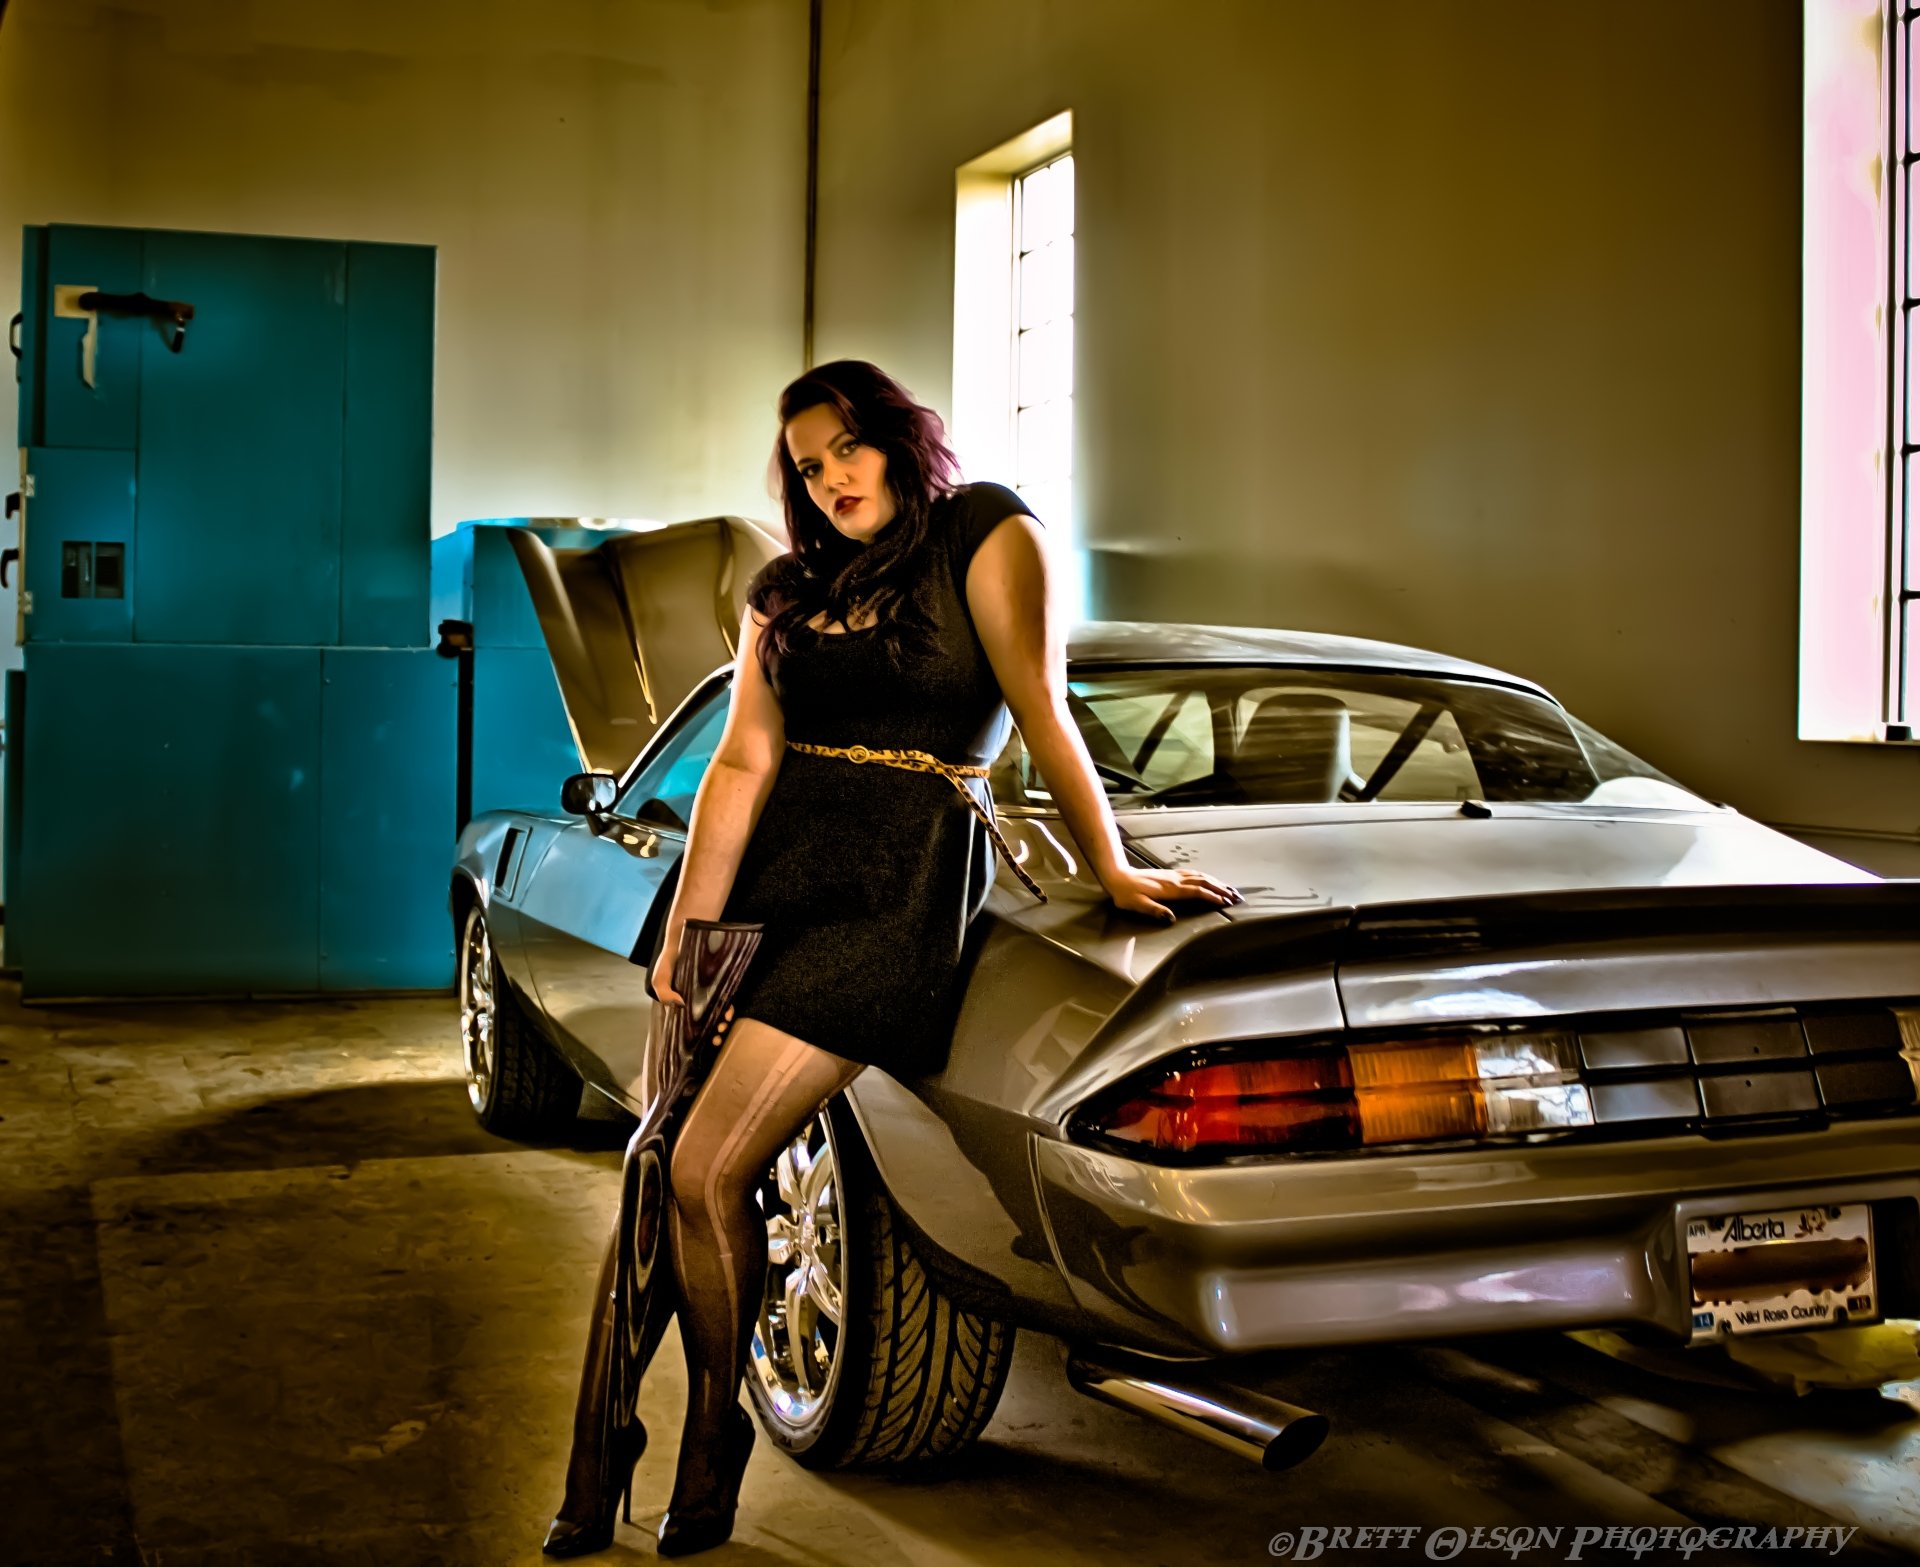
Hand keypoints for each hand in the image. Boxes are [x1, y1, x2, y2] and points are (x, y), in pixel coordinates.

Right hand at [648, 933, 737, 1046]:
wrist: (685, 936)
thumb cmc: (670, 960)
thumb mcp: (660, 978)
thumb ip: (664, 994)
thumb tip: (680, 1005)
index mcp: (683, 1003)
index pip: (691, 1024)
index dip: (696, 1036)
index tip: (702, 1044)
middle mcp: (697, 1000)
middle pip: (707, 1021)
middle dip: (712, 1033)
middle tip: (716, 1040)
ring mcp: (710, 992)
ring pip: (718, 1012)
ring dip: (722, 1022)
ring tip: (722, 1026)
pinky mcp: (721, 982)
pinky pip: (727, 998)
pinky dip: (728, 1006)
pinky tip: (728, 1011)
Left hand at [1103, 865, 1241, 922]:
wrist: (1116, 876)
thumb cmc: (1125, 893)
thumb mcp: (1137, 905)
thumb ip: (1154, 911)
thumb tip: (1170, 919)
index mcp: (1170, 889)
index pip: (1197, 891)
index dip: (1212, 896)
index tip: (1226, 902)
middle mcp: (1174, 880)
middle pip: (1204, 882)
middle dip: (1221, 889)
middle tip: (1236, 897)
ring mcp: (1173, 876)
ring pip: (1200, 876)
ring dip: (1216, 882)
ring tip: (1229, 889)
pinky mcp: (1169, 874)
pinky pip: (1193, 874)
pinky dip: (1206, 877)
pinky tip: (1209, 879)